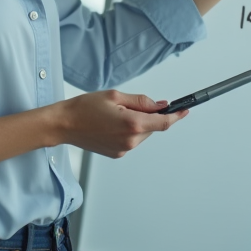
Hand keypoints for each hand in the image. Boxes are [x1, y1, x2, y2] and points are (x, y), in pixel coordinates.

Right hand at [56, 90, 187, 158]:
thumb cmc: (85, 107)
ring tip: (114, 115)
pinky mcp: (117, 154)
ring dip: (137, 124)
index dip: (176, 116)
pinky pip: (131, 141)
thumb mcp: (115, 96)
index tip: (185, 110)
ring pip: (142, 134)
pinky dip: (128, 131)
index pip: (163, 122)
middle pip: (152, 127)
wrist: (65, 125)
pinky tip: (111, 125)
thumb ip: (141, 101)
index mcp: (132, 124)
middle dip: (148, 115)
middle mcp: (131, 140)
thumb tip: (160, 104)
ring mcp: (124, 149)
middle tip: (128, 105)